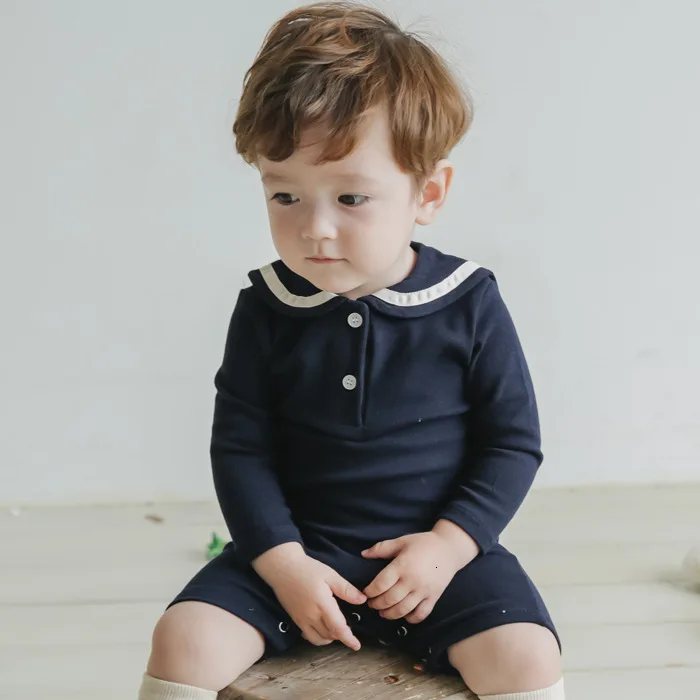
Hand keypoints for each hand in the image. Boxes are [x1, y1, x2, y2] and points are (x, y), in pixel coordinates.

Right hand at [254, 544, 365, 649]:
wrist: (282, 567)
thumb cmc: (307, 569)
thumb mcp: (330, 575)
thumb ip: (346, 589)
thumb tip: (362, 600)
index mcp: (323, 605)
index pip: (338, 628)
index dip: (348, 639)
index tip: (356, 645)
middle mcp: (311, 616)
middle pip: (330, 635)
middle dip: (340, 634)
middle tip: (348, 627)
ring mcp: (301, 620)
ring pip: (318, 639)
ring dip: (329, 637)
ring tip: (335, 628)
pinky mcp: (294, 619)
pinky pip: (307, 636)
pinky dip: (317, 637)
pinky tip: (321, 627)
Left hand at [361, 525, 476, 623]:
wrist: (449, 549)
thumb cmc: (423, 543)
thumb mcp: (401, 541)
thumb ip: (381, 548)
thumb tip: (363, 554)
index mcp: (402, 565)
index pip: (381, 584)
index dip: (370, 591)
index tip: (365, 593)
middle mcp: (412, 580)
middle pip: (389, 599)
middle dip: (377, 604)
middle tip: (371, 604)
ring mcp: (424, 591)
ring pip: (403, 610)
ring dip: (390, 614)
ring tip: (383, 612)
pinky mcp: (434, 598)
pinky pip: (421, 614)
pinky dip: (411, 619)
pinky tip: (404, 615)